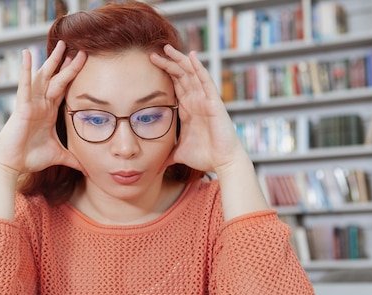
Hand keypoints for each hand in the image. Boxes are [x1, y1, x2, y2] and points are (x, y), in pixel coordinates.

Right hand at [0, 41, 86, 176]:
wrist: (12, 164)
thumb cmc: (30, 158)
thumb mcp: (59, 156)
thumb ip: (74, 160)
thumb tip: (89, 170)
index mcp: (49, 112)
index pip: (64, 89)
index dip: (73, 76)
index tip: (83, 62)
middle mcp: (41, 104)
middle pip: (56, 79)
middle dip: (67, 64)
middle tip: (78, 48)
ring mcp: (31, 104)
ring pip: (44, 77)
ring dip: (52, 61)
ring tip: (61, 45)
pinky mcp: (22, 107)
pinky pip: (25, 86)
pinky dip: (26, 70)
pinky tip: (27, 55)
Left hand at [150, 45, 245, 173]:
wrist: (222, 162)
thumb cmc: (204, 157)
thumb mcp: (178, 153)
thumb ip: (166, 156)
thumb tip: (152, 168)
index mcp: (187, 109)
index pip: (174, 86)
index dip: (164, 75)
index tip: (149, 66)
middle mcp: (196, 101)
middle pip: (180, 76)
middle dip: (167, 64)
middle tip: (152, 54)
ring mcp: (205, 100)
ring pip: (190, 74)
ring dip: (179, 61)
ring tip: (167, 49)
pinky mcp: (213, 102)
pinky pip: (205, 80)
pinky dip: (198, 67)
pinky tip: (191, 55)